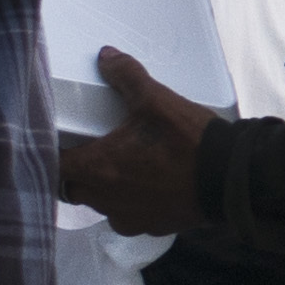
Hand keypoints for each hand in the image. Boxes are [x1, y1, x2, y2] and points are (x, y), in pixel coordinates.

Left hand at [54, 48, 219, 234]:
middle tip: (94, 147)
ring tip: (126, 165)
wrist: (232, 180)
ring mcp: (128, 218)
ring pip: (100, 203)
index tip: (62, 139)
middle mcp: (106, 199)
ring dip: (105, 186)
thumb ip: (127, 77)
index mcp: (98, 168)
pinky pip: (127, 214)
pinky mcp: (151, 226)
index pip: (54, 166)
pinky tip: (150, 183)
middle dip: (78, 170)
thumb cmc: (190, 143)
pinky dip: (131, 200)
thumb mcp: (158, 101)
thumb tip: (107, 58)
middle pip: (72, 188)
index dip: (53, 151)